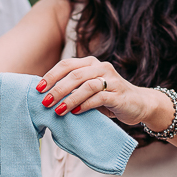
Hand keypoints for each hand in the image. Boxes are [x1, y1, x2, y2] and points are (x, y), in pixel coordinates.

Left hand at [36, 56, 162, 125]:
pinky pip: (99, 98)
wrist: (139, 103)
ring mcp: (111, 80)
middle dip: (57, 89)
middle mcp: (101, 67)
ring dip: (69, 98)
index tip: (38, 89)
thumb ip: (73, 88)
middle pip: (74, 75)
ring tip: (58, 110)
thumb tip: (46, 96)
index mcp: (91, 63)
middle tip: (45, 102)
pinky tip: (75, 112)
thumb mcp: (89, 90)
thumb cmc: (109, 97)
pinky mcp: (118, 94)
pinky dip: (84, 105)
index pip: (66, 65)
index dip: (51, 76)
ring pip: (86, 85)